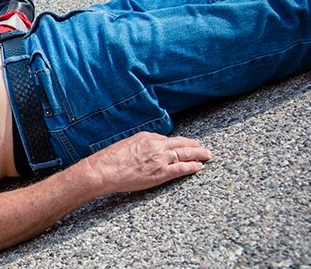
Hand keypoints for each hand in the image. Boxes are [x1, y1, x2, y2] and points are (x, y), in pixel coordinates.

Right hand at [81, 132, 211, 193]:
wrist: (103, 170)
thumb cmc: (109, 160)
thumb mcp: (125, 146)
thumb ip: (139, 147)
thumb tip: (144, 151)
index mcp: (146, 137)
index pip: (167, 139)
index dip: (178, 143)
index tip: (184, 145)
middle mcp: (155, 145)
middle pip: (181, 143)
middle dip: (194, 145)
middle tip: (203, 147)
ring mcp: (159, 159)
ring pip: (185, 153)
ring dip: (198, 154)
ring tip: (206, 155)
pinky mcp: (161, 172)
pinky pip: (182, 168)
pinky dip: (192, 166)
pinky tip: (199, 167)